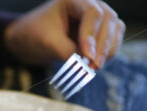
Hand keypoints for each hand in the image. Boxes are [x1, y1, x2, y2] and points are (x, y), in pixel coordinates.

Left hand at [4, 0, 124, 68]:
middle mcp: (90, 5)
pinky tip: (95, 65)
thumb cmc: (35, 34)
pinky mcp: (100, 32)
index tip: (87, 55)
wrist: (31, 40)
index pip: (92, 13)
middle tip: (94, 66)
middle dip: (102, 45)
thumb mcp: (47, 42)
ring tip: (94, 67)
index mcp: (74, 0)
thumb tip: (85, 65)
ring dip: (108, 50)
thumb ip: (66, 51)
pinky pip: (113, 41)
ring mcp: (97, 18)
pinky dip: (108, 54)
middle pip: (108, 20)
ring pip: (115, 30)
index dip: (91, 34)